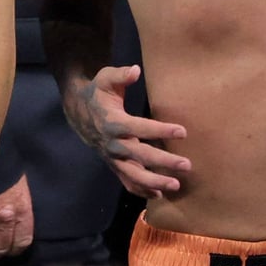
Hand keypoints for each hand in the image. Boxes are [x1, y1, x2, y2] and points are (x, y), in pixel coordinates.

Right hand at [63, 64, 190, 197]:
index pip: (139, 128)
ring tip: (176, 185)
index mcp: (112, 122)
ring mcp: (112, 157)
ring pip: (132, 175)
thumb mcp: (106, 78)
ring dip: (154, 182)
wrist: (78, 112)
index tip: (183, 132)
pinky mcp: (113, 164)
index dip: (160, 130)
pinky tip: (160, 194)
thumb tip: (135, 71)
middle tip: (186, 165)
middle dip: (163, 162)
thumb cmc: (98, 92)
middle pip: (139, 156)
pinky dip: (141, 190)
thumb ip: (121, 75)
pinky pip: (126, 181)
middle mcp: (112, 143)